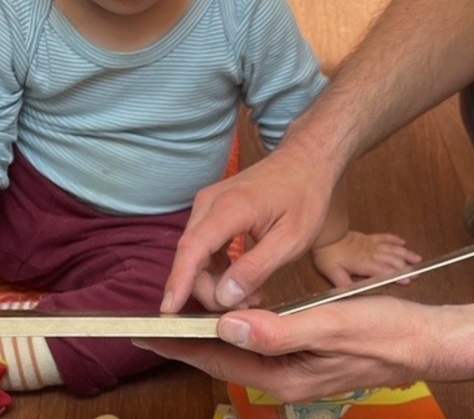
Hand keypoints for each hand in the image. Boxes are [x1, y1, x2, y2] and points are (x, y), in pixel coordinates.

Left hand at [138, 296, 431, 402]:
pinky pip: (260, 347)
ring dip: (209, 339)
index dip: (180, 346)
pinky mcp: (304, 360)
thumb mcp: (332, 324)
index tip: (144, 335)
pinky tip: (230, 320)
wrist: (423, 340)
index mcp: (284, 376)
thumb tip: (227, 328)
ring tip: (179, 321)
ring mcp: (294, 372)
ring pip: (240, 355)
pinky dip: (238, 333)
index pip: (219, 360)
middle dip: (186, 345)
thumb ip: (279, 329)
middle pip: (223, 362)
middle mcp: (283, 380)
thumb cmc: (384, 332)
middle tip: (149, 328)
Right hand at [163, 144, 337, 311]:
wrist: (306, 162)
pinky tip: (242, 281)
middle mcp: (210, 202)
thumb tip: (224, 296)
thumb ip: (256, 268)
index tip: (168, 312)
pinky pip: (204, 247)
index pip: (192, 249)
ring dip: (215, 282)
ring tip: (251, 296)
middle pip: (191, 256)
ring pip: (195, 254)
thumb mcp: (291, 240)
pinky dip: (217, 269)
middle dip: (209, 290)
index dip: (178, 282)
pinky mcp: (212, 211)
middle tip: (245, 307)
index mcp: (231, 207)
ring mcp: (208, 204)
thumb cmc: (304, 196)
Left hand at [312, 232, 421, 287]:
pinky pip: (384, 237)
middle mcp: (371, 253)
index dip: (397, 276)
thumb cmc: (327, 255)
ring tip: (418, 259)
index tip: (408, 280)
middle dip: (406, 267)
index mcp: (363, 263)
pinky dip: (394, 239)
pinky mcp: (368, 238)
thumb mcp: (332, 273)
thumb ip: (344, 284)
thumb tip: (353, 294)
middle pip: (393, 260)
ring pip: (392, 248)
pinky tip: (403, 242)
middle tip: (418, 273)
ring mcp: (371, 244)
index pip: (384, 271)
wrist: (326, 234)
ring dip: (405, 253)